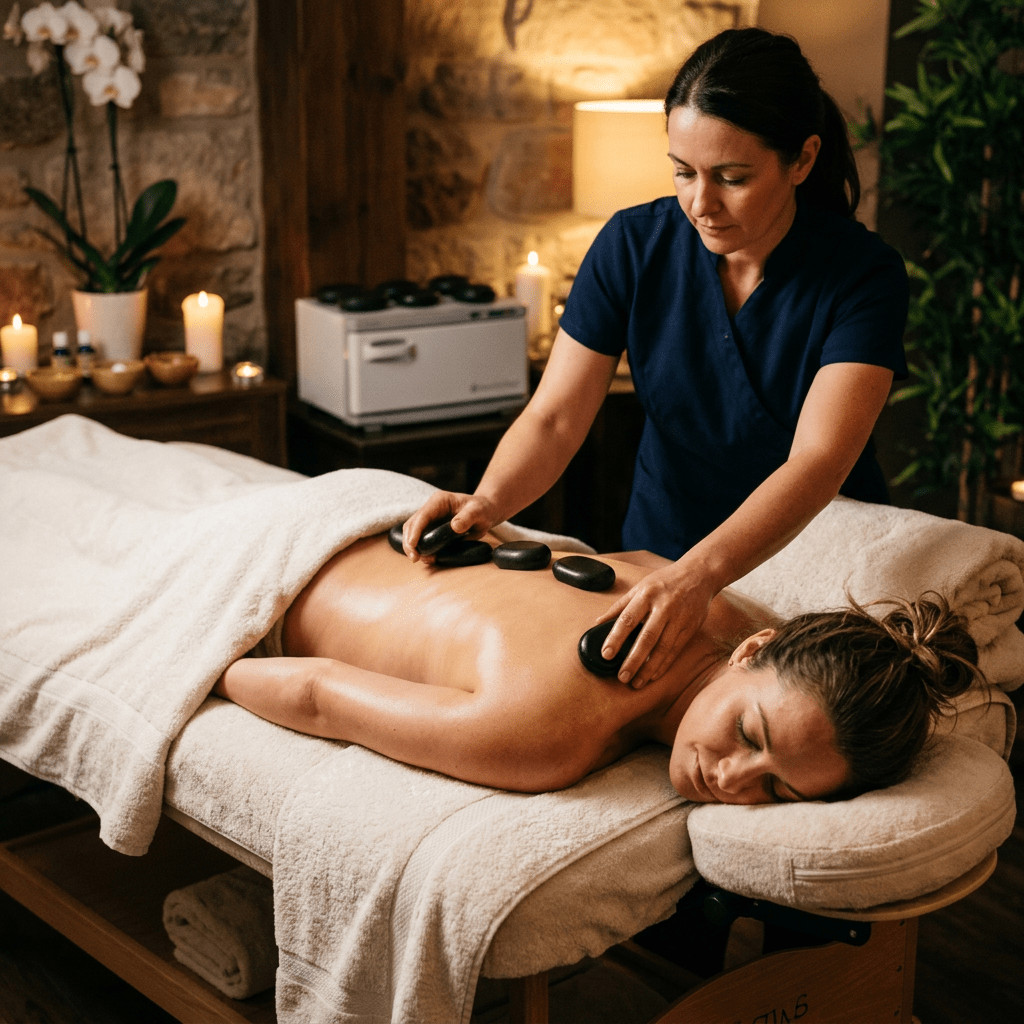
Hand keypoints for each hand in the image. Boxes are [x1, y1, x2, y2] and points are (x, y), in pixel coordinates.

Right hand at [402, 490, 498, 561]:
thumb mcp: (478, 511)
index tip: (413, 545)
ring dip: (414, 548)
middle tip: (415, 558)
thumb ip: (468, 517)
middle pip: (412, 525)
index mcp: (439, 501)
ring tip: (425, 560)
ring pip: (413, 533)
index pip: (422, 516)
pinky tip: (430, 558)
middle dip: (410, 542)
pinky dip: (422, 550)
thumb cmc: (482, 509)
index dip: (415, 531)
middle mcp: (431, 509)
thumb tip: (455, 527)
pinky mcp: (432, 530)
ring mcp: (430, 520)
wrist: (484, 512)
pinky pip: (421, 540)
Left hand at [595, 561, 716, 687]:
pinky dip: (664, 664)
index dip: (615, 638)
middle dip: (633, 660)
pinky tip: (654, 675)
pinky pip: (676, 650)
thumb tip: (599, 622)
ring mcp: (679, 618)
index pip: (627, 619)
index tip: (606, 654)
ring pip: (663, 647)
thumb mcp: (640, 587)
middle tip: (622, 676)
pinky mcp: (691, 627)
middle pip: (647, 637)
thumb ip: (620, 606)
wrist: (699, 574)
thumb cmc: (665, 581)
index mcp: (646, 594)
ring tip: (637, 682)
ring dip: (649, 668)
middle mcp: (663, 606)